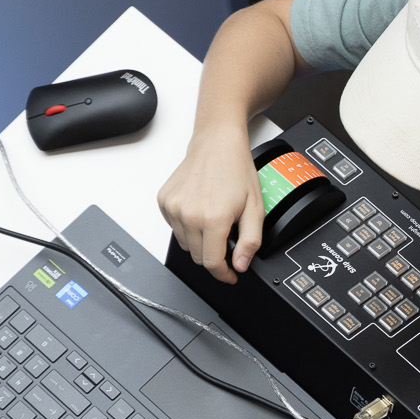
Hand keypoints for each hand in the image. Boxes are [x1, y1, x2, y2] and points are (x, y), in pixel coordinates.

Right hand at [157, 124, 262, 281]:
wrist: (217, 143)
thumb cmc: (236, 170)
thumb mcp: (256, 208)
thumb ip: (250, 241)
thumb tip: (241, 265)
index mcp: (213, 218)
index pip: (212, 263)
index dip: (224, 274)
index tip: (230, 275)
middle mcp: (189, 215)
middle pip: (198, 257)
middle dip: (215, 255)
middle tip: (227, 238)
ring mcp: (174, 208)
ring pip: (185, 244)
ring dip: (200, 241)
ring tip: (214, 219)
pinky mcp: (164, 201)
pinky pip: (175, 228)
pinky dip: (187, 227)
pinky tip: (200, 210)